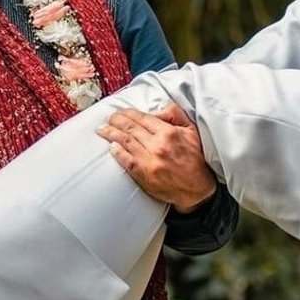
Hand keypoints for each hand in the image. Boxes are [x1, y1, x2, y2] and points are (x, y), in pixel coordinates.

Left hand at [97, 103, 216, 212]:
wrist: (196, 188)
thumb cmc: (195, 158)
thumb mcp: (192, 130)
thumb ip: (175, 115)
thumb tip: (156, 110)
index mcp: (168, 132)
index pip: (142, 118)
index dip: (129, 114)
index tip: (121, 112)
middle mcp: (157, 145)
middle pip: (130, 128)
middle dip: (116, 121)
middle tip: (109, 118)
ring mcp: (149, 160)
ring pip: (125, 142)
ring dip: (111, 134)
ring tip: (102, 129)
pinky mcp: (143, 174)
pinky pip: (125, 160)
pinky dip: (117, 152)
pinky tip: (111, 146)